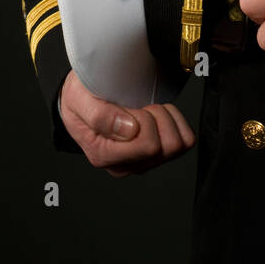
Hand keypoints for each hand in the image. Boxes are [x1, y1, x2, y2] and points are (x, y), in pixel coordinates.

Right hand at [58, 69, 194, 176]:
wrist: (82, 99)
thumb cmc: (80, 98)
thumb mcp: (79, 98)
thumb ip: (100, 116)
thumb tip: (129, 131)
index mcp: (104, 155)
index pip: (147, 146)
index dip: (144, 119)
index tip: (128, 106)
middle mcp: (125, 165)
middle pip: (165, 147)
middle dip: (155, 117)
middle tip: (137, 106)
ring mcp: (143, 161)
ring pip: (178, 144)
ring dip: (165, 118)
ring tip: (145, 108)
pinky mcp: (158, 153)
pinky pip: (185, 141)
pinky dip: (175, 121)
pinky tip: (156, 114)